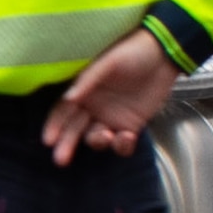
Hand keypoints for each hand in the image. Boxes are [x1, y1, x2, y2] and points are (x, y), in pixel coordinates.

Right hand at [48, 28, 174, 160]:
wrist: (163, 55)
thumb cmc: (131, 52)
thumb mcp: (107, 63)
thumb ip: (87, 82)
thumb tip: (68, 98)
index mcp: (83, 91)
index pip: (63, 112)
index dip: (54, 126)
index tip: (48, 140)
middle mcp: (93, 107)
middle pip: (75, 129)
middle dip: (67, 144)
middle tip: (60, 160)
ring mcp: (112, 118)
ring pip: (96, 138)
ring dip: (97, 141)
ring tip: (107, 136)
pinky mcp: (132, 126)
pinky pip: (122, 144)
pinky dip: (121, 146)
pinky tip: (127, 137)